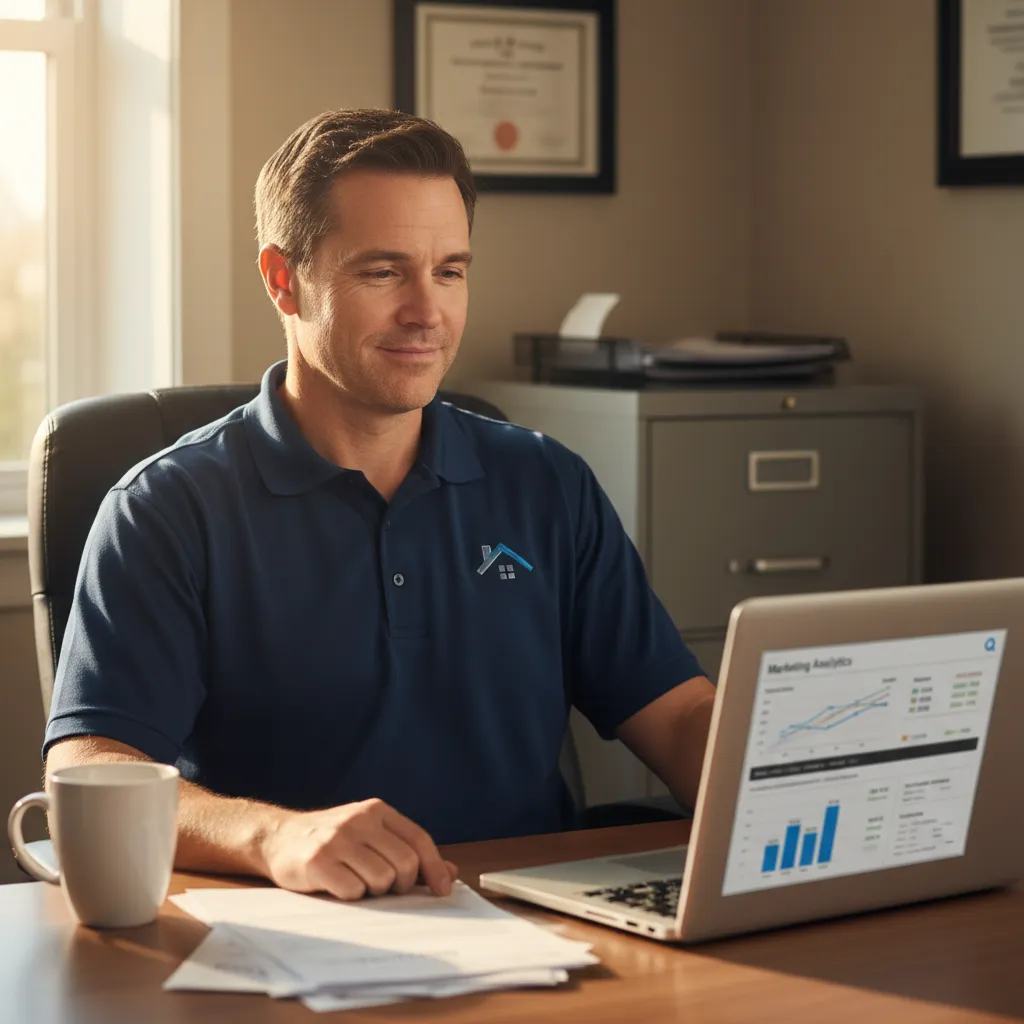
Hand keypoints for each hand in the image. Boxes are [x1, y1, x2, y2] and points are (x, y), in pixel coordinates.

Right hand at [259, 798, 457, 900]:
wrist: (279, 837)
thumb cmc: (332, 840)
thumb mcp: (371, 836)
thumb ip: (408, 851)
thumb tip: (450, 872)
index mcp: (377, 810)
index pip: (418, 840)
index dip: (434, 868)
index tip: (442, 890)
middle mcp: (359, 820)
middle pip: (404, 864)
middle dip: (400, 885)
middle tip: (385, 888)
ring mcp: (337, 840)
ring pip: (381, 880)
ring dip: (373, 892)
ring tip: (357, 882)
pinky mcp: (318, 862)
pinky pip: (353, 891)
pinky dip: (351, 896)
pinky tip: (338, 885)